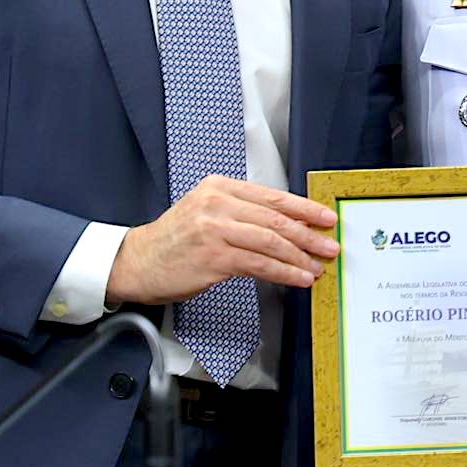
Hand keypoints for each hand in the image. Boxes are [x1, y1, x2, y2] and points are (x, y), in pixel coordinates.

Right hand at [108, 176, 338, 301]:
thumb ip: (245, 213)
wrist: (137, 262)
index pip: (273, 196)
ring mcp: (215, 230)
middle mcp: (218, 204)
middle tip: (329, 246)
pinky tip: (297, 278)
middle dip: (309, 234)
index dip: (305, 208)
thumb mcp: (208, 212)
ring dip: (300, 257)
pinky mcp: (214, 257)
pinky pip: (259, 264)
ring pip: (271, 242)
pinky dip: (284, 272)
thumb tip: (291, 225)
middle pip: (276, 219)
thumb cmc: (176, 240)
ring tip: (316, 267)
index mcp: (220, 187)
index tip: (326, 217)